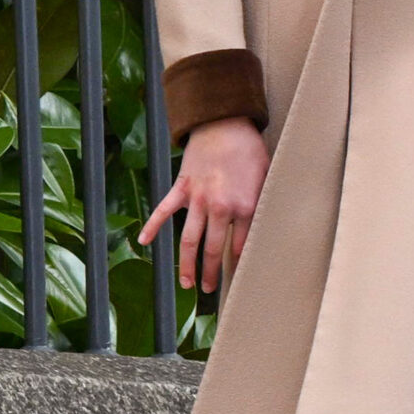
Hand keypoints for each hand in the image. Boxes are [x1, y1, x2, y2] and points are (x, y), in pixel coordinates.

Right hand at [139, 116, 268, 292]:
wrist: (226, 123)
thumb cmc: (251, 149)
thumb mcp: (267, 174)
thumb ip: (264, 200)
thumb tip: (270, 219)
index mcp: (245, 206)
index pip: (241, 244)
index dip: (237, 262)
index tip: (236, 276)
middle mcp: (220, 208)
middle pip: (213, 249)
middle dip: (212, 272)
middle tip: (210, 289)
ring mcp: (197, 199)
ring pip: (189, 240)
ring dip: (187, 264)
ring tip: (186, 283)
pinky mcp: (181, 188)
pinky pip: (163, 211)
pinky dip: (152, 227)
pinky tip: (144, 242)